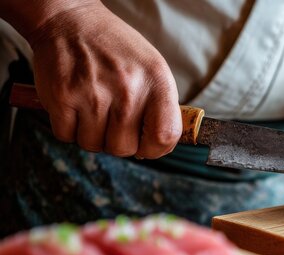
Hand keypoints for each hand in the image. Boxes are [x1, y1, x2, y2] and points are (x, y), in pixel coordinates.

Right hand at [27, 1, 180, 157]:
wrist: (71, 22)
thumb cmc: (115, 49)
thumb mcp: (153, 69)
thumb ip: (161, 107)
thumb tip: (159, 146)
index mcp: (156, 83)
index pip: (164, 136)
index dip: (155, 149)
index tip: (146, 144)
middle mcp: (128, 90)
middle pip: (124, 148)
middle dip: (117, 141)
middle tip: (112, 121)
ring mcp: (93, 95)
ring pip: (94, 145)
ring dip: (92, 134)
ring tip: (93, 109)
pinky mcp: (63, 97)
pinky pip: (67, 136)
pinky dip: (69, 128)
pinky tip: (75, 107)